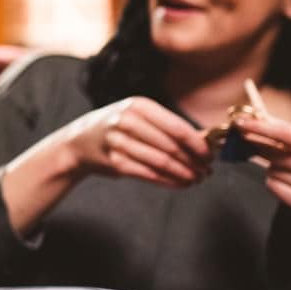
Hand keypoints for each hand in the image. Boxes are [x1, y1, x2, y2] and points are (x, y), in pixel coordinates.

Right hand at [64, 97, 210, 186]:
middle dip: (193, 161)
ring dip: (183, 174)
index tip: (210, 155)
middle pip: (170, 146)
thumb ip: (169, 127)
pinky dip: (168, 181)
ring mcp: (118, 142)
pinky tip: (180, 184)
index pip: (176, 127)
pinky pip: (149, 174)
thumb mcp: (140, 118)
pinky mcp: (115, 162)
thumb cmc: (119, 127)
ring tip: (196, 179)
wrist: (80, 141)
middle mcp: (126, 121)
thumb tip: (205, 140)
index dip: (197, 143)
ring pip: (161, 162)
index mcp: (138, 105)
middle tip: (206, 171)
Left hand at [227, 109, 290, 210]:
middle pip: (280, 156)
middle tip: (252, 144)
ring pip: (275, 172)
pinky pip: (275, 187)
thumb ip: (276, 127)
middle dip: (263, 149)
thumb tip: (248, 118)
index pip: (288, 134)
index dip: (262, 128)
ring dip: (271, 167)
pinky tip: (282, 178)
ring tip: (281, 165)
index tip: (240, 123)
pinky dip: (272, 181)